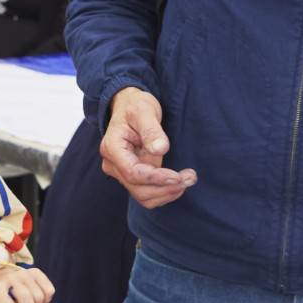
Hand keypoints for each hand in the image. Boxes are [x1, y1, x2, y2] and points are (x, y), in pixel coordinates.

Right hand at [100, 86, 195, 208]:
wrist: (129, 107)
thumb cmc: (135, 106)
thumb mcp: (144, 110)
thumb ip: (151, 129)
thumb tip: (160, 149)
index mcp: (112, 148)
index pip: (133, 173)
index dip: (156, 178)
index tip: (177, 176)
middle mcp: (112, 164)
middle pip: (138, 189)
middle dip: (166, 188)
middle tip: (190, 177)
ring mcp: (121, 172)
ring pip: (143, 196)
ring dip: (167, 193)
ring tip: (188, 179)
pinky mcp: (132, 177)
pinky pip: (147, 194)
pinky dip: (164, 193)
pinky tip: (178, 182)